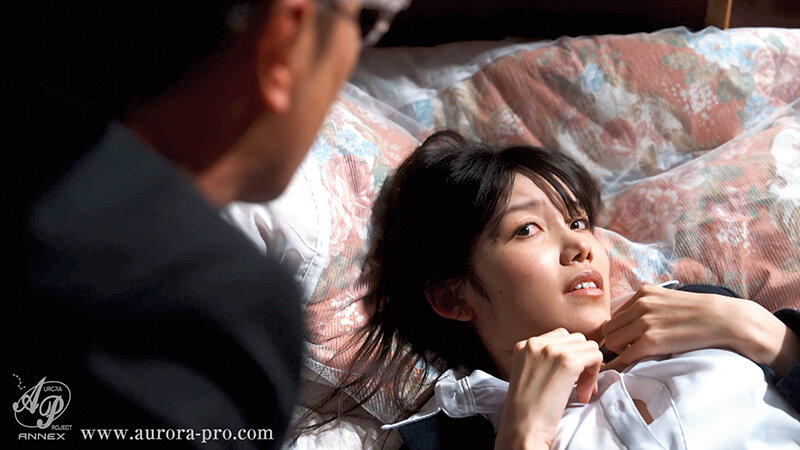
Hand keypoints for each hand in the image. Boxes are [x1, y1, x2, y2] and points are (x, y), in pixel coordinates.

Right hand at [494, 328, 602, 449]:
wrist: (523, 426)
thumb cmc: (526, 408)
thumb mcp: (527, 373)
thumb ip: (543, 360)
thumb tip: (572, 357)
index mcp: (524, 345)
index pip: (559, 337)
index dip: (569, 356)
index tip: (570, 378)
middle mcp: (536, 343)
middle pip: (575, 339)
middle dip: (581, 360)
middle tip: (578, 386)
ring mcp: (552, 351)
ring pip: (588, 346)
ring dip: (589, 368)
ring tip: (581, 391)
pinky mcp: (567, 362)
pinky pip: (595, 356)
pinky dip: (595, 375)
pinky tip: (584, 393)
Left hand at [601, 285, 799, 374]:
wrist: (724, 320)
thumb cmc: (698, 313)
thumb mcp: (668, 299)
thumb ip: (648, 305)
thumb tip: (630, 318)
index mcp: (643, 293)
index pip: (614, 316)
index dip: (618, 331)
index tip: (624, 342)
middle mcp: (640, 304)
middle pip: (609, 329)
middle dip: (615, 342)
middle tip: (627, 352)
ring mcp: (645, 322)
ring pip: (612, 342)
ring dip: (619, 353)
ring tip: (633, 358)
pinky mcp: (652, 340)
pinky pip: (626, 356)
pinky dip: (624, 364)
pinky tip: (629, 369)